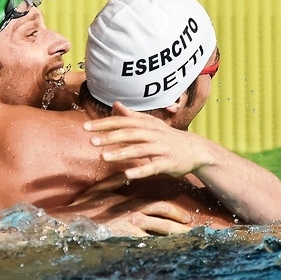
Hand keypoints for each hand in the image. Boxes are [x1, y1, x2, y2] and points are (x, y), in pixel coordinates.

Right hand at [49, 173, 191, 236]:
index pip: (158, 205)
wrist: (72, 221)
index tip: (185, 217)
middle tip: (191, 230)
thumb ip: (115, 181)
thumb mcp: (100, 190)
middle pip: (164, 219)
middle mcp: (134, 214)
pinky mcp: (126, 238)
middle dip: (179, 224)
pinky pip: (147, 244)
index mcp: (131, 203)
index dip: (174, 211)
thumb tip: (124, 171)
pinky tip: (167, 254)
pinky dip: (157, 248)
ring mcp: (131, 227)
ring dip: (173, 237)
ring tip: (186, 243)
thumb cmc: (85, 206)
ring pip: (159, 232)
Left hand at [83, 102, 209, 179]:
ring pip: (139, 150)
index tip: (85, 128)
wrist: (195, 150)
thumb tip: (115, 104)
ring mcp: (161, 148)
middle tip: (91, 141)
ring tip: (104, 157)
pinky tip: (127, 175)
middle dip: (110, 137)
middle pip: (129, 134)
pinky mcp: (168, 163)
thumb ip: (131, 116)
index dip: (104, 124)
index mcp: (146, 124)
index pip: (122, 122)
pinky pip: (153, 166)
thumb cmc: (167, 137)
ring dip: (121, 153)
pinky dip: (140, 170)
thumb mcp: (150, 123)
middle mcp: (153, 133)